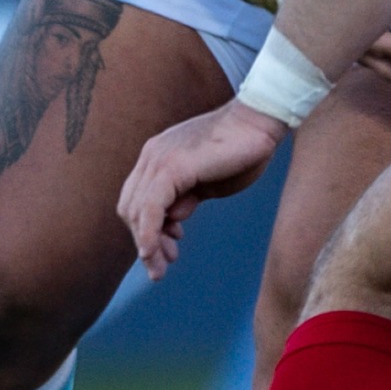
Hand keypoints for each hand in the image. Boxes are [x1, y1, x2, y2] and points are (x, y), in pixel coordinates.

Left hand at [119, 102, 284, 278]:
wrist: (260, 122)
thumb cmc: (243, 148)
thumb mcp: (209, 183)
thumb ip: (188, 197)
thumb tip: (174, 216)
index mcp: (159, 157)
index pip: (138, 200)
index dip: (148, 230)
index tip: (170, 248)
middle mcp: (151, 156)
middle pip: (131, 208)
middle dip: (145, 242)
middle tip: (162, 267)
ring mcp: (158, 159)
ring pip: (136, 212)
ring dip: (147, 245)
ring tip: (161, 267)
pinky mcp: (171, 168)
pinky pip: (150, 208)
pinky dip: (149, 234)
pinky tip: (153, 253)